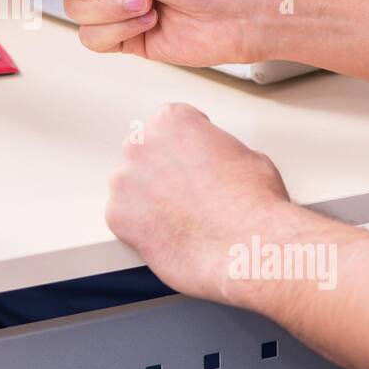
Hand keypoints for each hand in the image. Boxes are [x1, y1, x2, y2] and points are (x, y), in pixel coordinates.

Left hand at [105, 103, 294, 301]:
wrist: (245, 247)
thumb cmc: (252, 203)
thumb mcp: (249, 157)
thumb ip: (221, 152)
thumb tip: (220, 165)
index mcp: (172, 121)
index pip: (169, 125)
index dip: (185, 146)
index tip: (192, 161)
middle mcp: (142, 145)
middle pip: (145, 153)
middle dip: (162, 170)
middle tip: (187, 193)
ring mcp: (125, 180)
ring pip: (131, 186)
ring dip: (148, 198)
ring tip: (179, 218)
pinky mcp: (117, 215)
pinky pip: (123, 218)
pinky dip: (140, 227)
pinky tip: (167, 234)